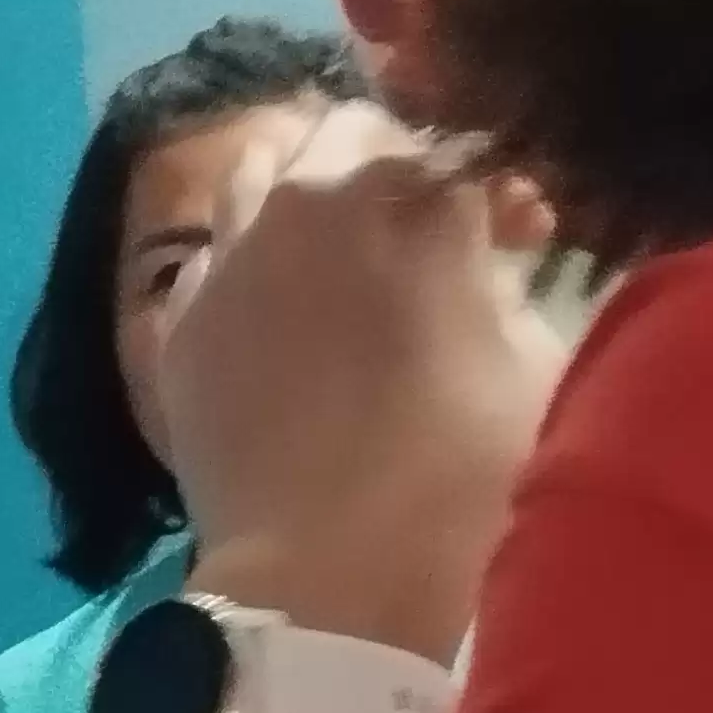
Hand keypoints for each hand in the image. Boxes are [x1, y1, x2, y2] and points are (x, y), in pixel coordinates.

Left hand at [150, 103, 560, 654]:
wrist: (327, 578)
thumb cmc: (460, 478)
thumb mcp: (535, 366)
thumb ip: (504, 279)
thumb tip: (477, 247)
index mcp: (403, 201)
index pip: (457, 149)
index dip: (495, 185)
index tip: (519, 231)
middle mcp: (298, 204)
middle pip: (348, 135)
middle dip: (394, 164)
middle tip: (431, 231)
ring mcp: (224, 258)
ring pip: (262, 171)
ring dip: (310, 191)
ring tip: (349, 253)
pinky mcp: (178, 320)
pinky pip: (216, 254)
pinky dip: (254, 259)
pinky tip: (285, 311)